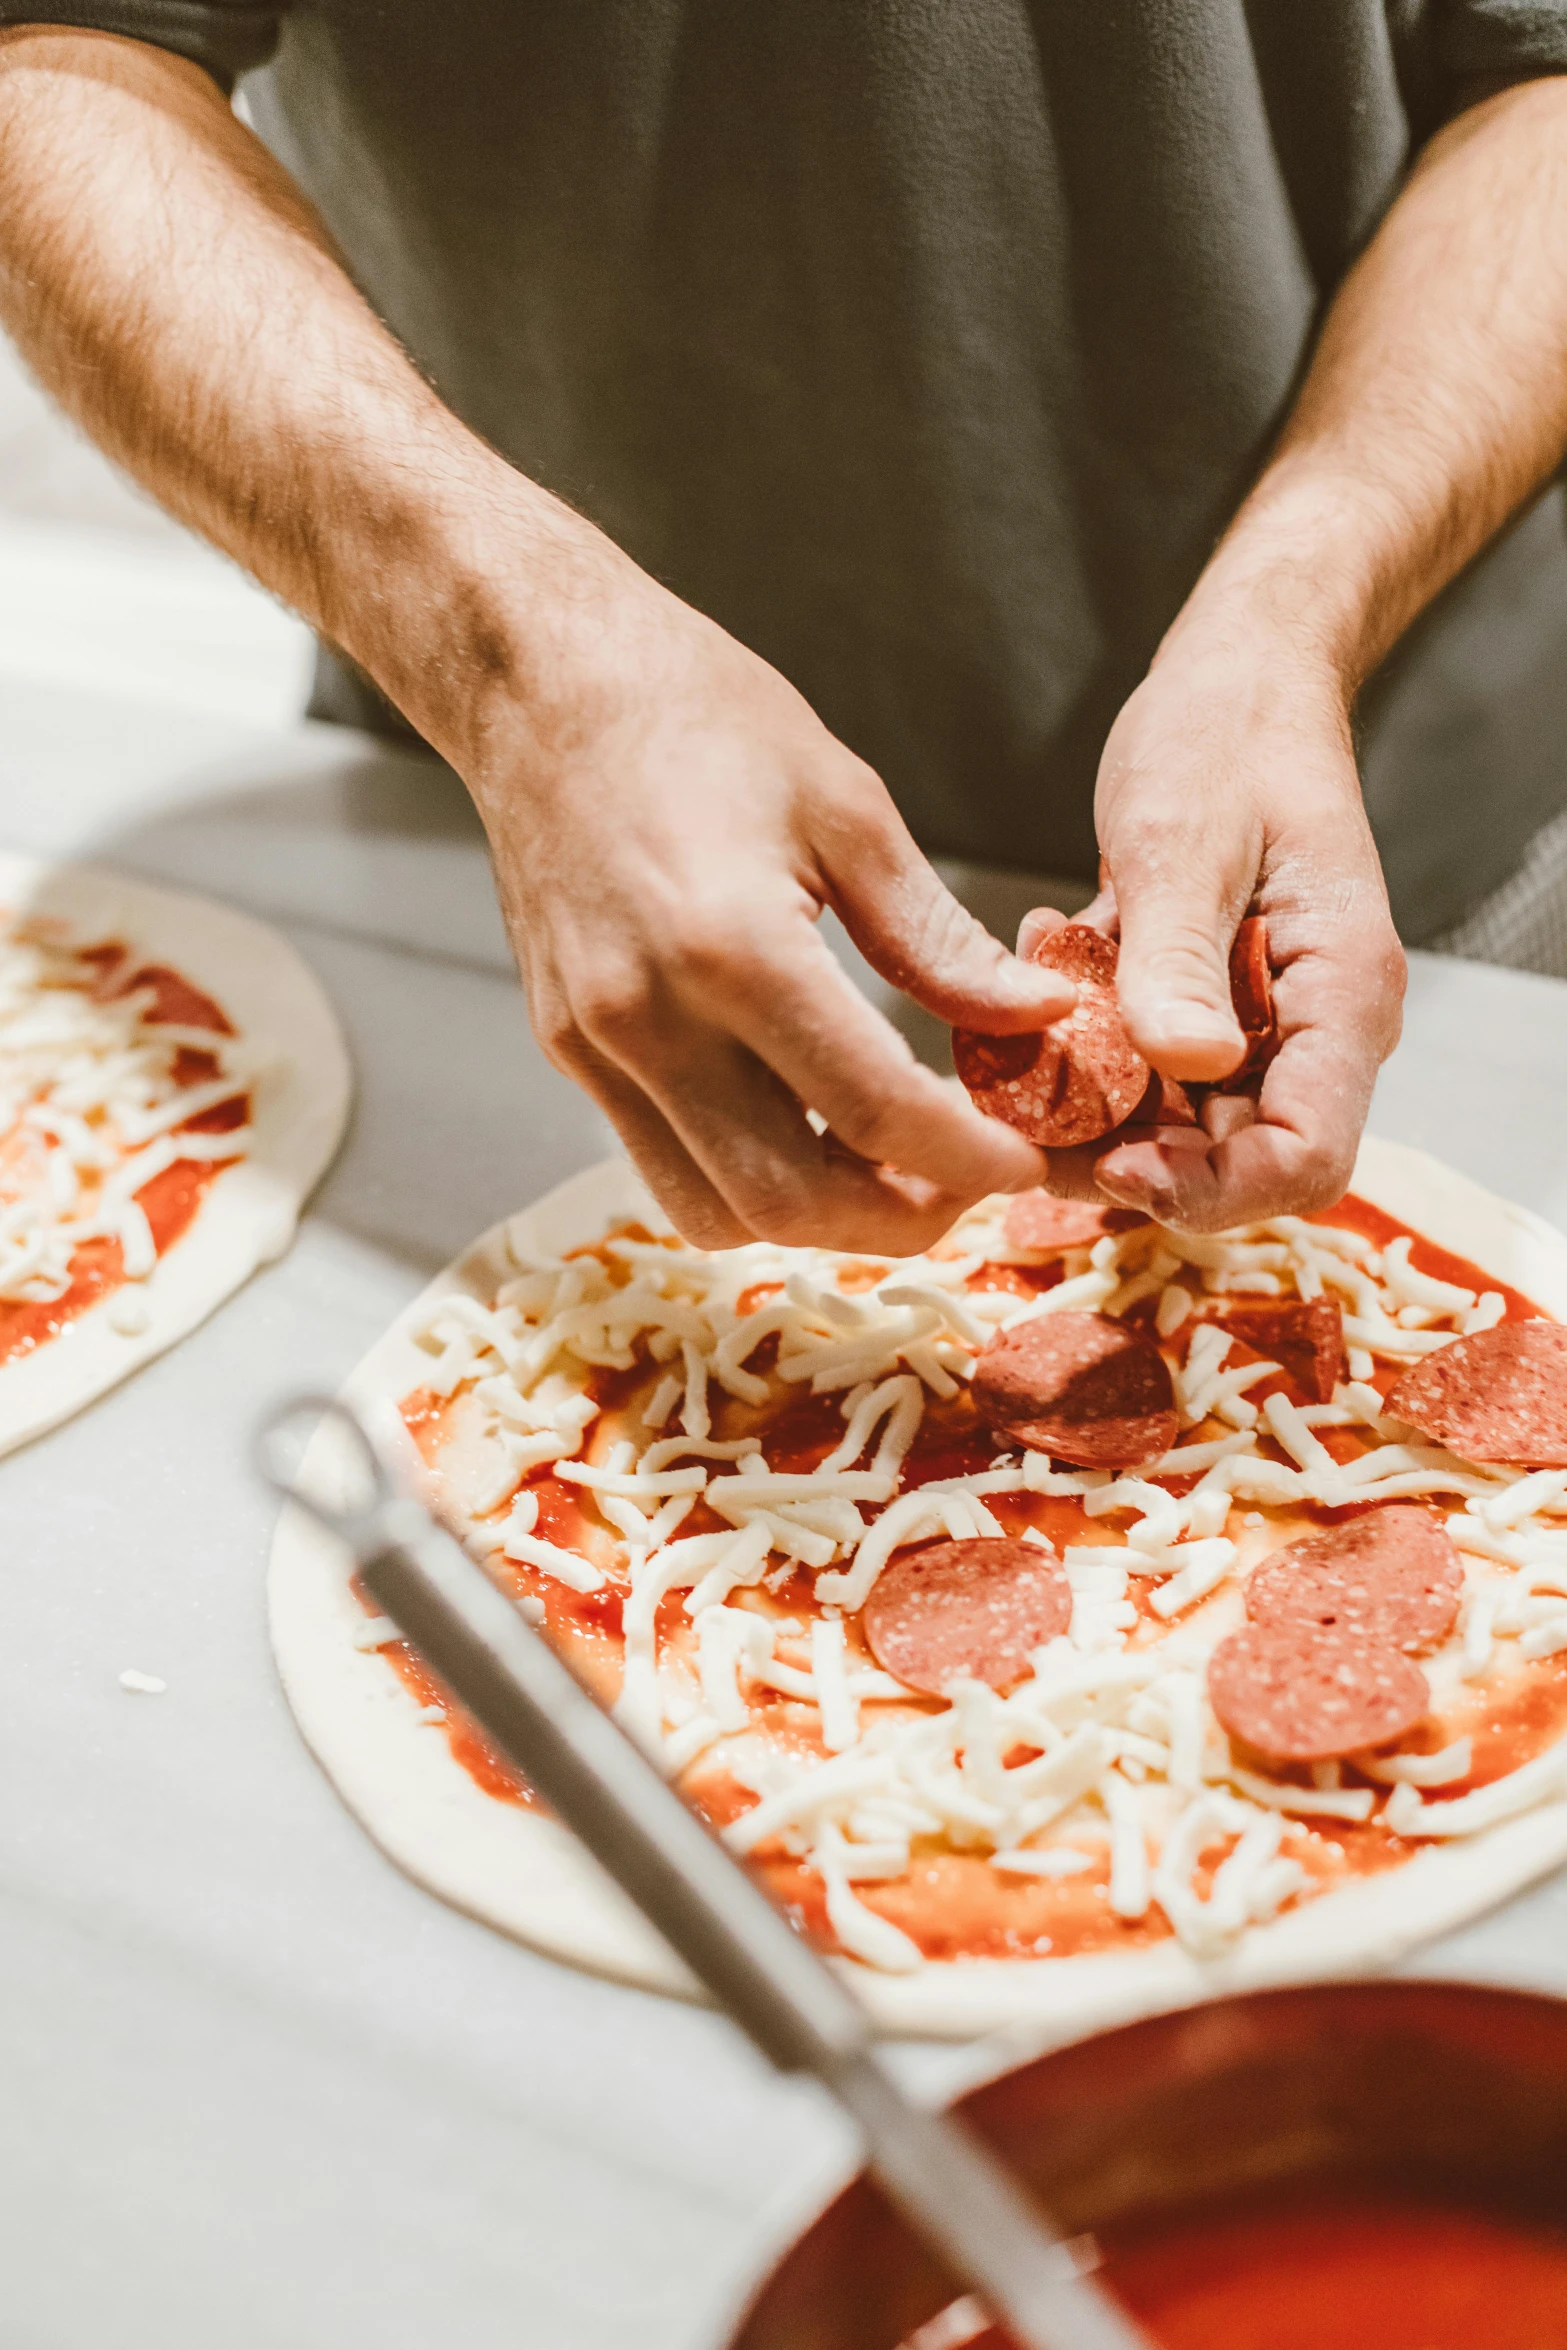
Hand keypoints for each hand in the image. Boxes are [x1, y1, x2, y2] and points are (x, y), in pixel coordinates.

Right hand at [469, 563, 1075, 1252]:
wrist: (541, 685)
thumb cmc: (695, 715)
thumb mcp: (846, 808)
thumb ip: (938, 938)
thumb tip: (1037, 1017)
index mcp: (733, 948)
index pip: (873, 1111)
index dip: (967, 1160)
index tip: (1023, 1165)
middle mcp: (649, 1018)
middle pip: (788, 1198)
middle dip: (896, 1216)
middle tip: (964, 1183)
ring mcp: (595, 1046)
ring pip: (714, 1210)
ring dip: (815, 1218)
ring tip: (888, 1168)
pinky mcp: (568, 1050)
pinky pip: (661, 1164)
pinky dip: (744, 1180)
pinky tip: (803, 1129)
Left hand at [1028, 630, 1405, 1230]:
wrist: (1232, 680)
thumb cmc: (1227, 737)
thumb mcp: (1185, 842)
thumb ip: (1180, 959)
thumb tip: (1186, 1065)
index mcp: (1339, 995)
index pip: (1304, 1156)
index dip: (1211, 1188)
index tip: (1113, 1164)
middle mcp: (1308, 1028)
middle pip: (1233, 1159)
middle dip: (1127, 1159)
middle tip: (1025, 1118)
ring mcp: (1256, 1022)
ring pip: (1176, 1125)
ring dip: (1091, 1104)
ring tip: (1019, 1041)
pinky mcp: (1204, 1007)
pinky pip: (1144, 1070)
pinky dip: (1085, 1048)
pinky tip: (1043, 972)